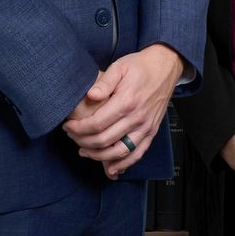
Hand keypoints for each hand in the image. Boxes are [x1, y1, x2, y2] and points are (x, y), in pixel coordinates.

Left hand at [62, 44, 183, 177]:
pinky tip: (111, 168)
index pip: (97, 123)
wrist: (165, 68)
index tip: (68, 126)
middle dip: (83, 142)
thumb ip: (104, 82)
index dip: (79, 128)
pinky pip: (137, 154)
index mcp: (127, 101)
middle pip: (105, 140)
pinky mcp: (151, 132)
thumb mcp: (120, 67)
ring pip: (119, 151)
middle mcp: (137, 117)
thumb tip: (90, 95)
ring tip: (84, 151)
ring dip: (99, 156)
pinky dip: (124, 164)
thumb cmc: (140, 67)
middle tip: (72, 137)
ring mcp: (145, 127)